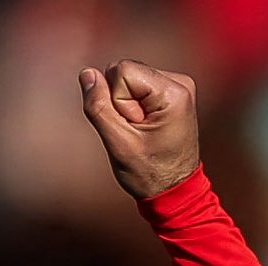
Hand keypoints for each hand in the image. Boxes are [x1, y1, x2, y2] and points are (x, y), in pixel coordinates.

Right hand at [78, 59, 198, 200]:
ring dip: (128, 106)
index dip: (118, 101)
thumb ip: (98, 106)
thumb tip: (88, 74)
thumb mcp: (118, 143)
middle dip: (122, 102)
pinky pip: (136, 86)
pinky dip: (135, 106)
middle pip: (125, 71)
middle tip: (139, 133)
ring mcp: (178, 86)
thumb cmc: (151, 175)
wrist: (176, 193)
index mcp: (174, 92)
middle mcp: (180, 83)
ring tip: (144, 133)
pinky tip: (147, 128)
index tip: (135, 128)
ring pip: (128, 79)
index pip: (121, 71)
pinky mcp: (171, 92)